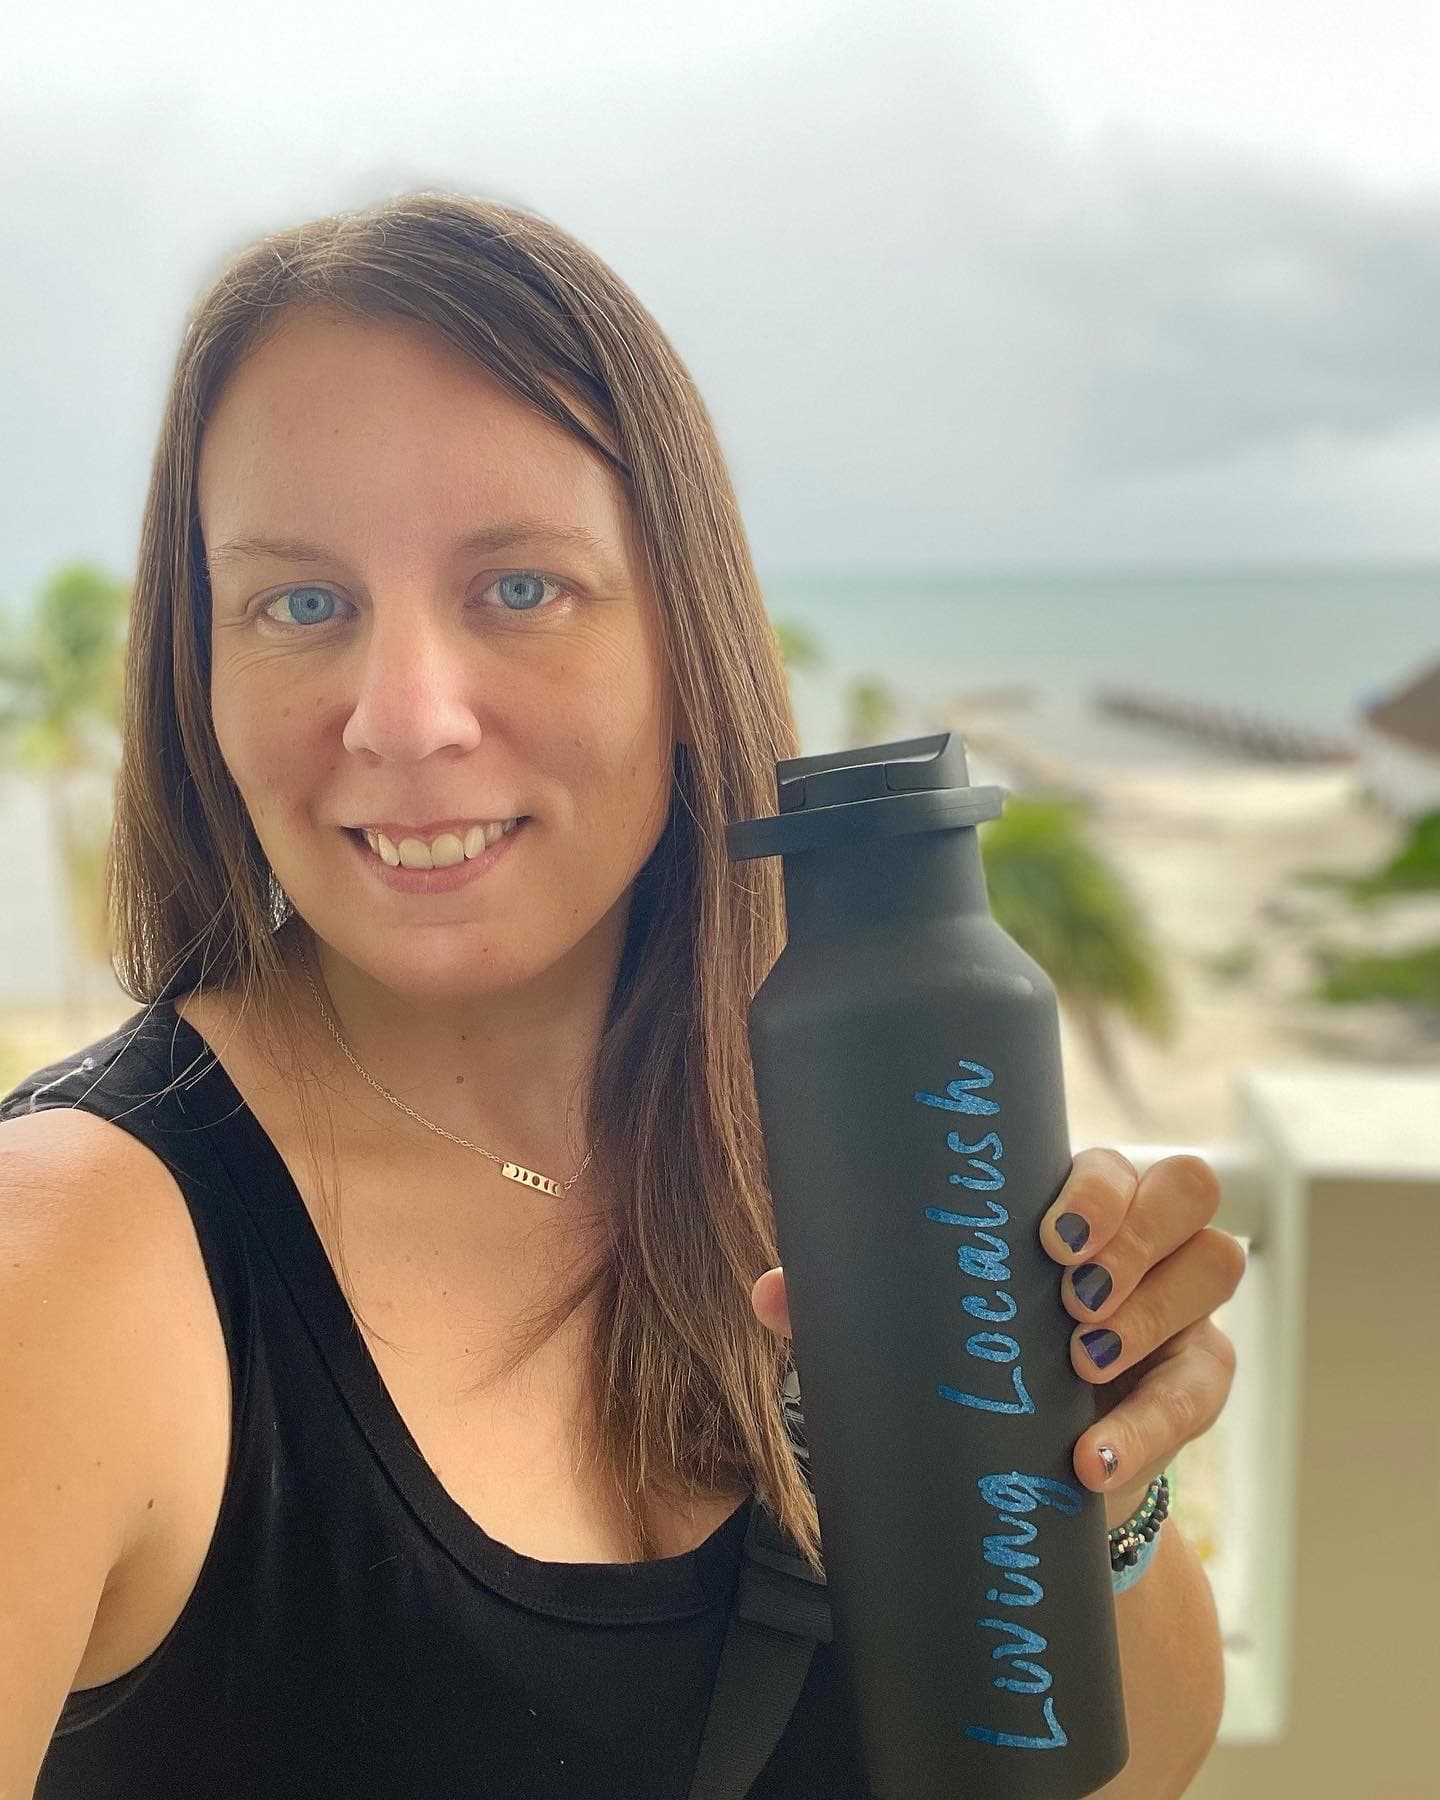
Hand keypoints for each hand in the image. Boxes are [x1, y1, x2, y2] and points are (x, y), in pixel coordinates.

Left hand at [750, 1148, 1246, 1532]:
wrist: (1019, 1458)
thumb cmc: (966, 1350)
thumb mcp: (915, 1321)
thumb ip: (849, 1300)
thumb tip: (770, 1293)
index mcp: (1075, 1201)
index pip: (1116, 1162)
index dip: (1102, 1189)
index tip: (1051, 1235)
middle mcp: (1144, 1236)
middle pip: (1187, 1192)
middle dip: (1135, 1238)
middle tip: (1069, 1297)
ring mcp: (1181, 1304)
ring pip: (1215, 1267)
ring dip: (1151, 1312)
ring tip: (1080, 1364)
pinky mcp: (1198, 1381)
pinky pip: (1203, 1387)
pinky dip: (1150, 1425)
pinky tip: (1093, 1459)